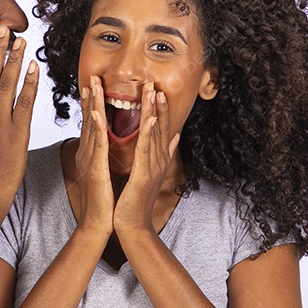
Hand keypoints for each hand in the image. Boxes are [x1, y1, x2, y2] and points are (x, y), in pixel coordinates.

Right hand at [72, 75, 114, 239]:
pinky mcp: (95, 169)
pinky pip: (97, 145)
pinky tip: (95, 113)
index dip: (93, 104)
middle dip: (90, 97)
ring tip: (94, 84)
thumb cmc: (104, 203)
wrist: (98, 226)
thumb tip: (109, 148)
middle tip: (92, 76)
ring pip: (91, 127)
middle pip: (88, 120)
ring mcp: (89, 161)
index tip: (95, 85)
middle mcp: (87, 154)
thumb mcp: (106, 176)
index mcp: (91, 155)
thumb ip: (107, 159)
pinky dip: (96, 128)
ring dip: (93, 105)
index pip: (92, 124)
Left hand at [114, 81, 179, 234]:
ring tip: (153, 91)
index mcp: (157, 159)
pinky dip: (148, 133)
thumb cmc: (137, 201)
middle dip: (157, 103)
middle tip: (155, 82)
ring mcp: (152, 166)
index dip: (159, 108)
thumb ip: (163, 154)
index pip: (159, 128)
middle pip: (159, 126)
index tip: (157, 89)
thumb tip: (175, 137)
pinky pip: (146, 149)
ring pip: (153, 133)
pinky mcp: (144, 174)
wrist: (133, 225)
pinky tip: (149, 118)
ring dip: (153, 111)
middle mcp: (158, 160)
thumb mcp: (151, 173)